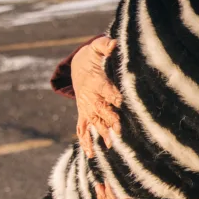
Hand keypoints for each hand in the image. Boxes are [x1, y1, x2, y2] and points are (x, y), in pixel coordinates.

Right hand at [74, 37, 122, 156]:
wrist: (78, 66)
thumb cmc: (92, 57)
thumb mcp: (97, 47)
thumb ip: (105, 45)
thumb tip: (115, 42)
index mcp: (95, 82)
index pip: (106, 90)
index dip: (113, 96)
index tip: (120, 103)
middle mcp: (89, 97)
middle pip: (100, 109)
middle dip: (109, 119)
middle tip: (118, 130)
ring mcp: (85, 108)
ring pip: (93, 122)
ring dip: (101, 133)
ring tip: (108, 146)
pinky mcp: (83, 114)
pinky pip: (82, 129)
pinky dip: (85, 142)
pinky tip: (91, 155)